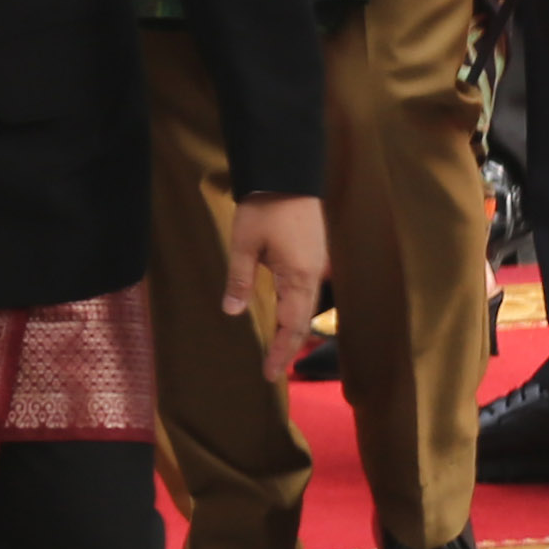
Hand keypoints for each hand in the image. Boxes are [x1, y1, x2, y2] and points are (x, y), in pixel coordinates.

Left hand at [226, 194, 331, 382]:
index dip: (281, 351)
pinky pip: (306, 292)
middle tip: (273, 371)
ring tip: (279, 352)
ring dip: (294, 331)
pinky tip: (287, 317)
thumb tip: (232, 312)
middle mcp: (312, 275)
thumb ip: (239, 280)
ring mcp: (316, 265)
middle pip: (303, 322)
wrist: (287, 174)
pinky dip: (297, 311)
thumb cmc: (264, 207)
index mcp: (298, 277)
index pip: (292, 325)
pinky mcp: (312, 255)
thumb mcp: (244, 244)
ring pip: (306, 308)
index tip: (270, 374)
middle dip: (288, 348)